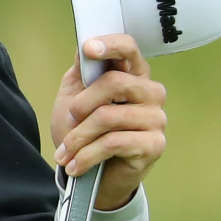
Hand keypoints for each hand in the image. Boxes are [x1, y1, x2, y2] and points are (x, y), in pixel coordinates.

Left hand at [49, 34, 166, 210]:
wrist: (93, 176)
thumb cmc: (84, 132)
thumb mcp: (74, 99)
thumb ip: (82, 73)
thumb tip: (84, 46)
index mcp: (132, 75)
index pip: (129, 49)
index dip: (110, 45)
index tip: (88, 47)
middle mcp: (150, 93)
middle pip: (116, 82)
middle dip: (82, 103)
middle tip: (68, 119)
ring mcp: (156, 119)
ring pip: (109, 116)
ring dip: (78, 137)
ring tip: (65, 152)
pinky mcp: (154, 144)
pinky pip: (114, 143)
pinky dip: (86, 155)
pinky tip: (75, 166)